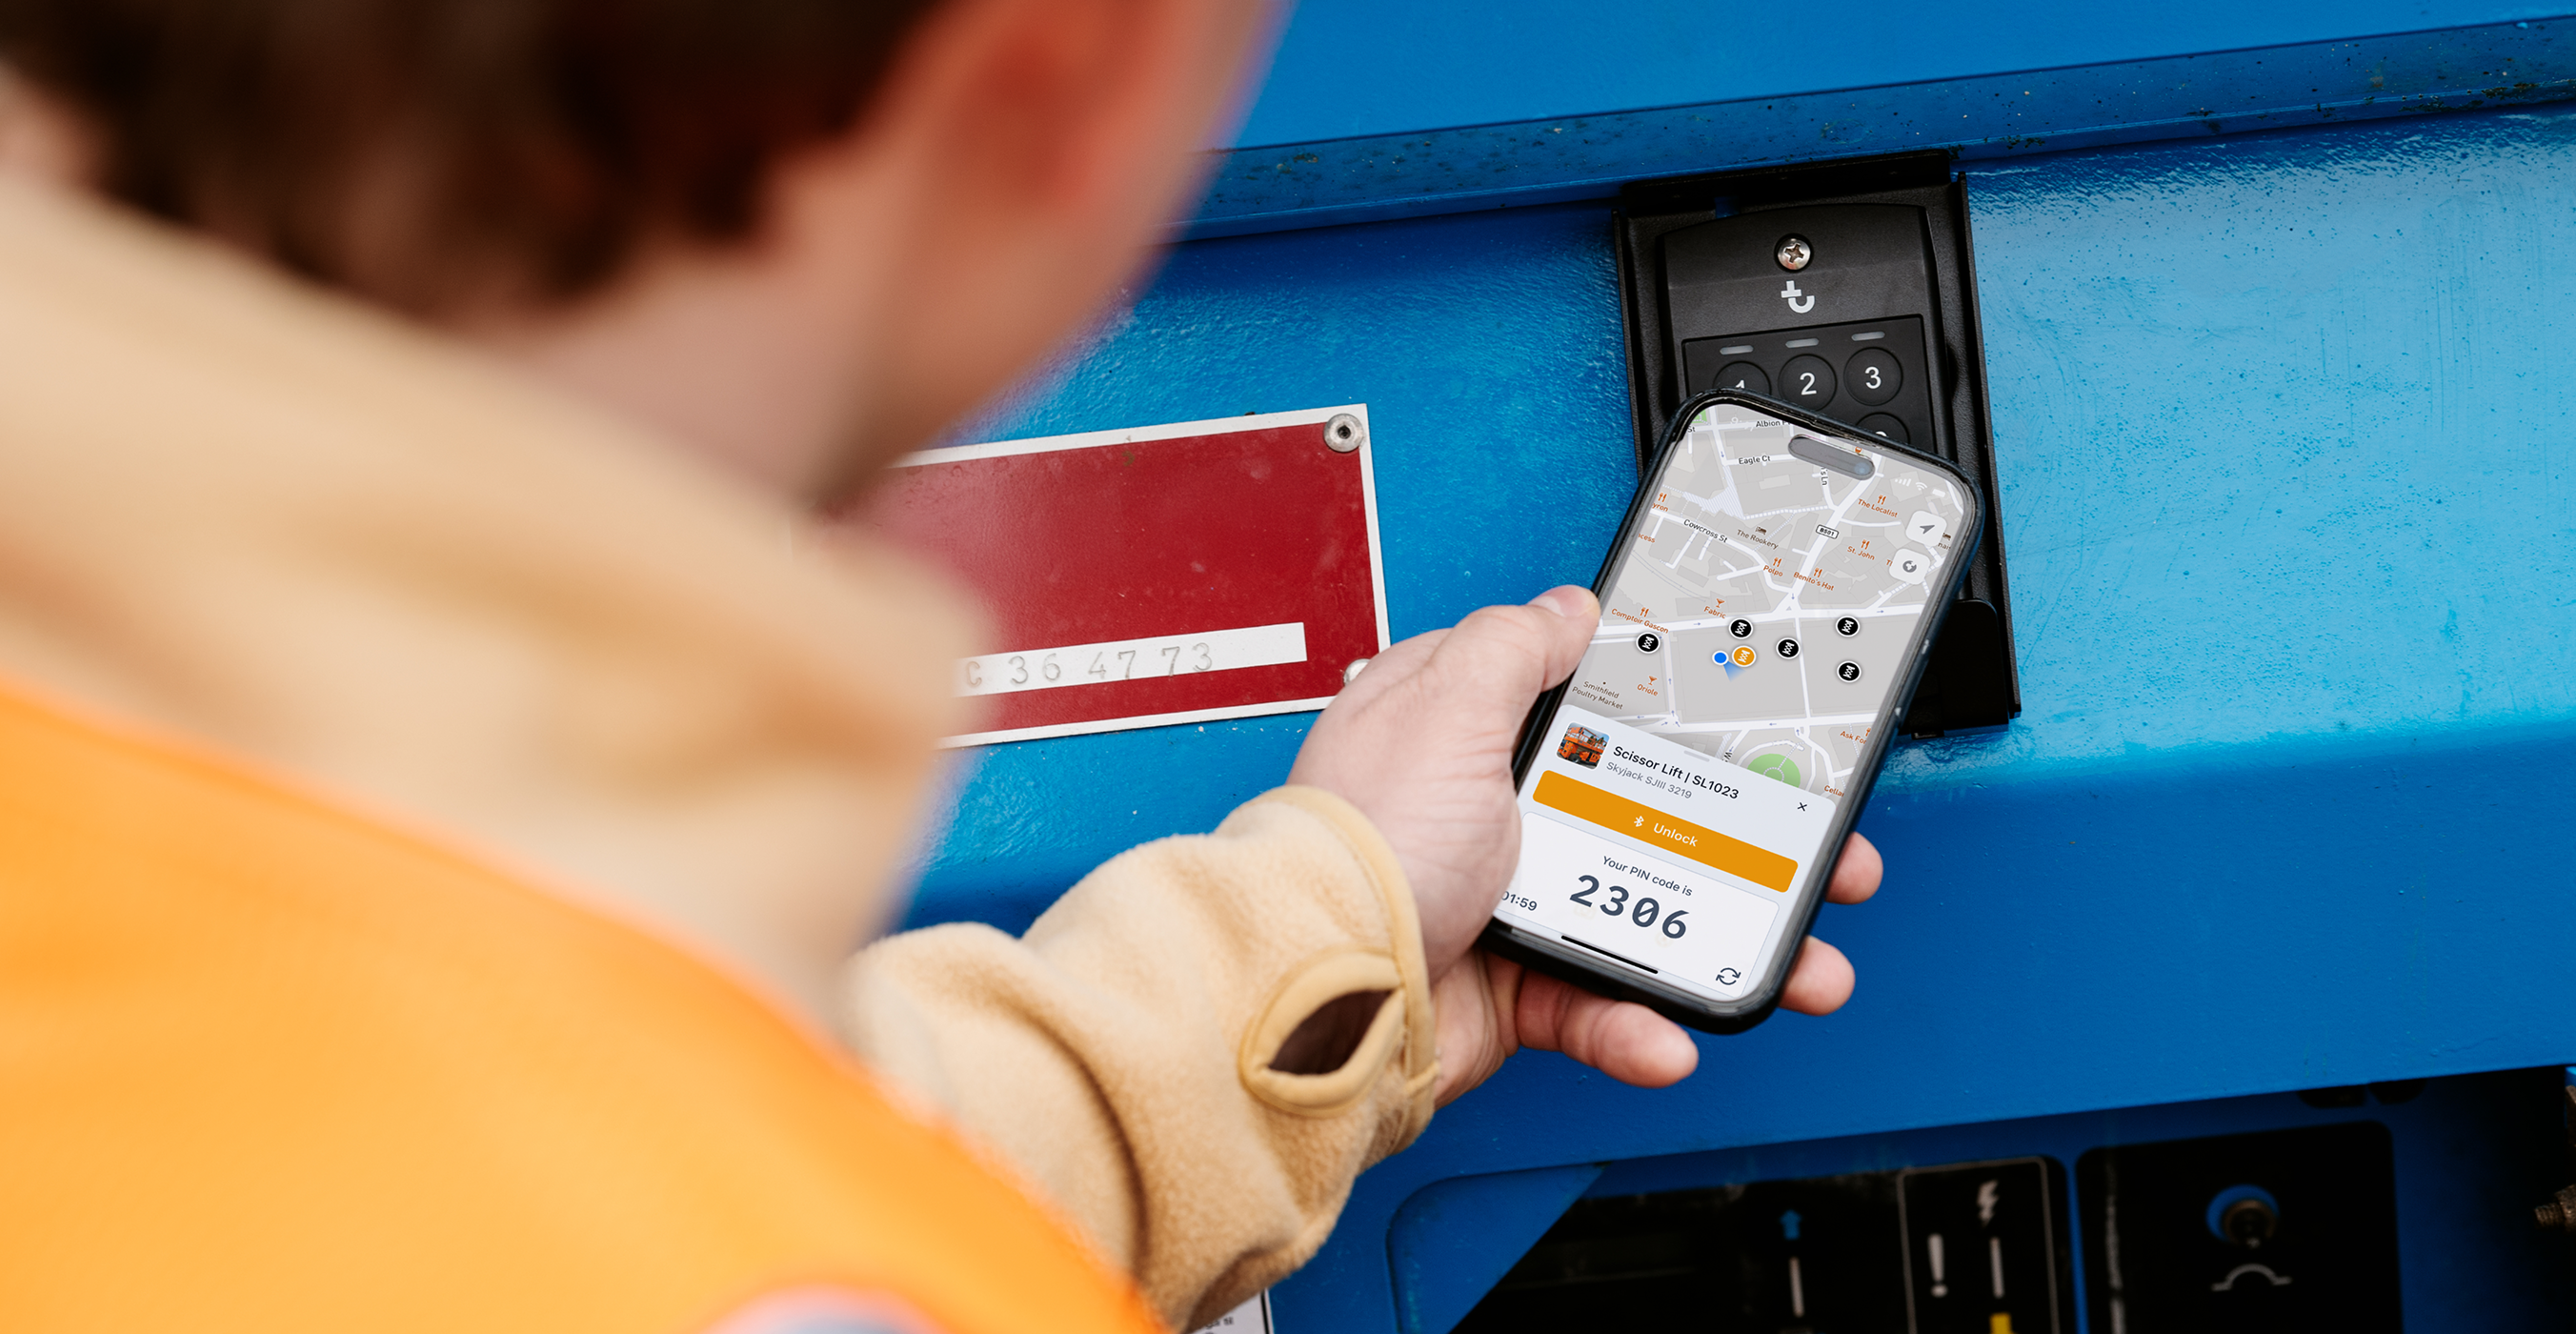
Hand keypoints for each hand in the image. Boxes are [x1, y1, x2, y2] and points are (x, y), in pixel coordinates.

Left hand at [1287, 586, 1884, 1104]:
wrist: (1316, 996)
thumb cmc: (1358, 848)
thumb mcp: (1442, 706)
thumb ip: (1510, 647)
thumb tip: (1564, 608)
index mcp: (1464, 733)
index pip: (1584, 706)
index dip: (1671, 714)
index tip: (1747, 729)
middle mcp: (1485, 815)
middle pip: (1641, 816)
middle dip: (1742, 844)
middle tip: (1814, 854)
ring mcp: (1503, 904)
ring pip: (1642, 918)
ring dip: (1724, 949)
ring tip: (1797, 966)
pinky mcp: (1511, 989)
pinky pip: (1596, 1005)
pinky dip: (1638, 1025)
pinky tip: (1671, 1036)